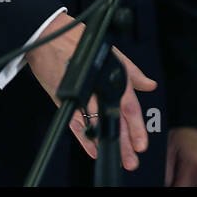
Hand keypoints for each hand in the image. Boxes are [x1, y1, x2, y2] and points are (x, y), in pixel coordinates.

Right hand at [27, 12, 157, 169]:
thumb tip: (148, 84)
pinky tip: (93, 149)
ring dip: (106, 144)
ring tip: (116, 158)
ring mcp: (80, 95)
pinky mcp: (64, 100)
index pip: (128, 106)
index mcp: (111, 74)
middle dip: (124, 143)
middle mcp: (97, 87)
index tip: (141, 143)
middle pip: (113, 119)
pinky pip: (75, 124)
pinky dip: (84, 138)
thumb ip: (131, 72)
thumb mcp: (111, 53)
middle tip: (132, 160)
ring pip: (95, 124)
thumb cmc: (79, 42)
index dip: (136, 127)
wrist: (48, 37)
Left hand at [166, 126, 196, 185]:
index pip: (181, 189)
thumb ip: (166, 173)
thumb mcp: (168, 150)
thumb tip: (163, 185)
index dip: (172, 189)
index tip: (165, 187)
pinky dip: (192, 182)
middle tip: (171, 181)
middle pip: (192, 191)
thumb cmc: (182, 128)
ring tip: (177, 177)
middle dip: (180, 187)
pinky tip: (184, 174)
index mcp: (193, 164)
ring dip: (186, 185)